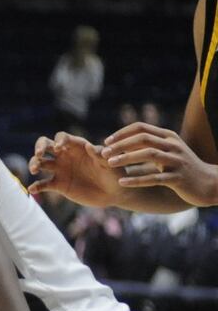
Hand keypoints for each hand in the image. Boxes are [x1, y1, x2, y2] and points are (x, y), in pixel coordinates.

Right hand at [27, 132, 117, 207]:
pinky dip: (36, 187)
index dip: (58, 140)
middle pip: (46, 145)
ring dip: (34, 164)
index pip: (62, 137)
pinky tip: (33, 190)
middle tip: (39, 155)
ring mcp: (61, 170)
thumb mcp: (111, 164)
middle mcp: (66, 156)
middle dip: (39, 148)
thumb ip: (100, 155)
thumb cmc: (116, 175)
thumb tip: (89, 146)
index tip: (59, 148)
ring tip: (34, 171)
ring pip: (41, 163)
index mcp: (78, 147)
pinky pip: (43, 184)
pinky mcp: (58, 185)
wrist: (114, 193)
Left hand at [101, 122, 217, 206]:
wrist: (207, 182)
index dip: (122, 133)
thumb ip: (148, 146)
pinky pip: (155, 178)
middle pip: (144, 138)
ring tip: (109, 164)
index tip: (106, 142)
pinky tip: (122, 183)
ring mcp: (177, 161)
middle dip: (121, 145)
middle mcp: (173, 145)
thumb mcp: (166, 152)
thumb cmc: (180, 167)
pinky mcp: (178, 178)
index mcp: (168, 137)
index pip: (141, 127)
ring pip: (149, 155)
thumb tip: (120, 145)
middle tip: (103, 153)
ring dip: (127, 158)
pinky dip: (137, 180)